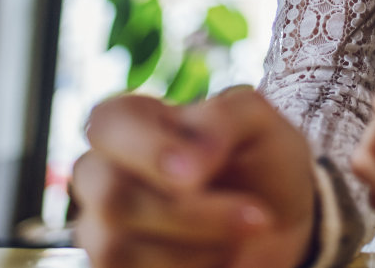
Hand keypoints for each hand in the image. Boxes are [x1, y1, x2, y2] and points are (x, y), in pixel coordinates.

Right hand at [72, 85, 317, 267]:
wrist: (276, 216)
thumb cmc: (257, 157)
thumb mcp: (255, 121)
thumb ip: (221, 120)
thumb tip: (189, 162)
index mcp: (127, 121)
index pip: (110, 125)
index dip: (150, 152)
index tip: (196, 176)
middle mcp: (100, 174)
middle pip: (113, 198)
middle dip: (192, 215)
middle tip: (258, 218)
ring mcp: (99, 228)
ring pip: (119, 248)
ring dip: (199, 247)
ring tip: (244, 235)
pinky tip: (224, 257)